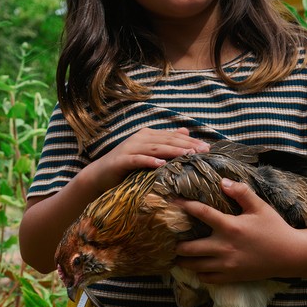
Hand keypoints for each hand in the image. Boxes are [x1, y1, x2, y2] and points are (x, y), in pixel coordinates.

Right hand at [83, 127, 209, 195]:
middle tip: (203, 151)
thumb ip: (164, 143)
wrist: (98, 176)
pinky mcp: (121, 160)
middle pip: (167, 140)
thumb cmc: (125, 168)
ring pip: (155, 148)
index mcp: (147, 135)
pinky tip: (161, 164)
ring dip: (173, 151)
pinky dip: (149, 161)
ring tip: (188, 155)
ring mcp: (129, 148)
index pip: (173, 136)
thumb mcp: (147, 154)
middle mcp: (139, 138)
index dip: (190, 140)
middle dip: (186, 144)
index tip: (207, 148)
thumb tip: (185, 130)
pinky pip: (137, 159)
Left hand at [174, 179, 302, 282]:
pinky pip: (205, 278)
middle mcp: (224, 247)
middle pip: (188, 248)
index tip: (172, 201)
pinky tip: (198, 266)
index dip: (184, 205)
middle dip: (176, 244)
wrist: (291, 256)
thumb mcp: (260, 207)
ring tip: (178, 254)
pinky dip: (198, 272)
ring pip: (193, 266)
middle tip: (170, 239)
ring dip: (183, 260)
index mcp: (230, 227)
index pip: (201, 213)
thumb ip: (241, 193)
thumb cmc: (275, 229)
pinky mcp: (230, 277)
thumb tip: (223, 181)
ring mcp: (226, 265)